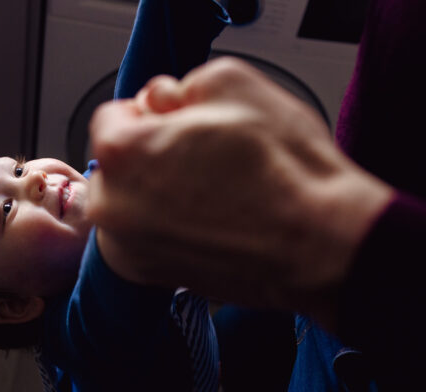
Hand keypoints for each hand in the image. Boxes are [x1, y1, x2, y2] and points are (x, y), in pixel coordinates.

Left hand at [88, 58, 392, 328]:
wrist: (315, 244)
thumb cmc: (282, 170)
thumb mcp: (231, 82)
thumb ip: (179, 85)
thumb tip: (163, 101)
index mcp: (121, 153)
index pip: (113, 116)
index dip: (153, 112)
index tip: (180, 122)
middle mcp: (111, 206)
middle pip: (118, 162)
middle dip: (149, 153)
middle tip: (202, 157)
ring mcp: (126, 247)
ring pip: (128, 201)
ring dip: (154, 192)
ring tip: (209, 192)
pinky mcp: (148, 275)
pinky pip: (141, 235)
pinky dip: (162, 226)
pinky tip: (205, 221)